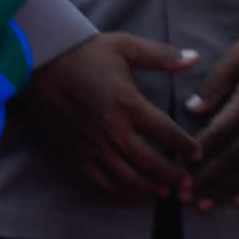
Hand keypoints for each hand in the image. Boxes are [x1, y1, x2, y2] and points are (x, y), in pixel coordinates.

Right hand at [15, 31, 204, 200]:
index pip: (166, 132)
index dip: (185, 146)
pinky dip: (120, 192)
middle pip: (150, 162)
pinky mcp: (75, 155)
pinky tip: (131, 191)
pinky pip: (101, 182)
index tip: (197, 154)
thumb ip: (161, 55)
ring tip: (163, 190)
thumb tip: (195, 58)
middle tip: (185, 180)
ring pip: (127, 178)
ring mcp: (92, 146)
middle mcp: (112, 130)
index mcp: (128, 103)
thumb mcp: (126, 46)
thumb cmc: (85, 53)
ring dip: (148, 188)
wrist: (41, 64)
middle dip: (172, 174)